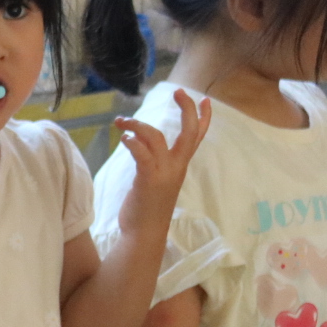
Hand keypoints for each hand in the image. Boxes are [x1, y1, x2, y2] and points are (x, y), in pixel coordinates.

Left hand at [114, 89, 210, 232]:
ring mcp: (163, 173)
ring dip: (138, 125)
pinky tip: (123, 137)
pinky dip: (133, 142)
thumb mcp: (154, 181)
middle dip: (187, 110)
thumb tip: (141, 145)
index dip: (204, 118)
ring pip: (157, 138)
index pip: (197, 138)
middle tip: (178, 92)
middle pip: (188, 133)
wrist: (144, 234)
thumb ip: (154, 163)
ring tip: (121, 121)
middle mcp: (176, 167)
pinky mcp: (148, 180)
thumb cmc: (147, 209)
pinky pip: (142, 154)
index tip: (205, 100)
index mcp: (179, 166)